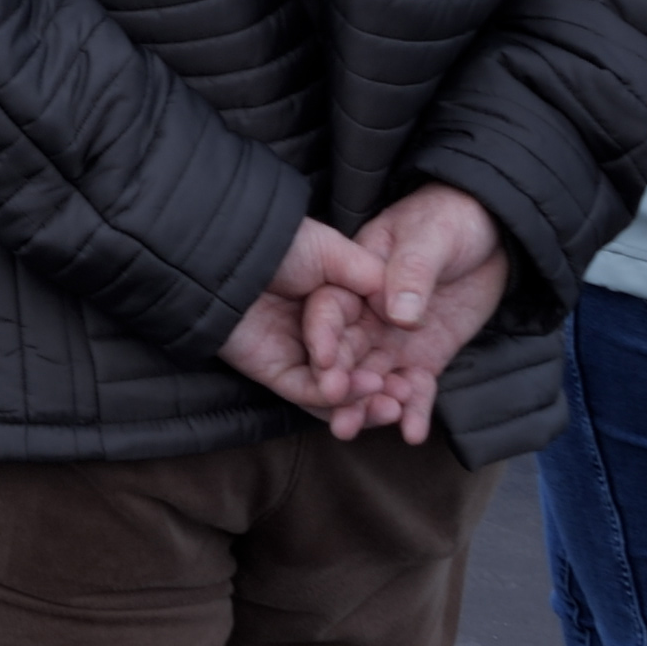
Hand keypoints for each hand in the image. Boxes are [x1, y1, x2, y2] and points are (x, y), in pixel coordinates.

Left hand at [217, 215, 389, 415]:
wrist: (228, 251)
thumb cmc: (279, 243)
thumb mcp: (333, 253)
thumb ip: (371, 278)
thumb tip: (407, 310)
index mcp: (336, 308)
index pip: (371, 342)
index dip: (395, 356)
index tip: (419, 367)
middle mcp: (318, 336)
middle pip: (358, 372)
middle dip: (385, 389)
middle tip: (406, 396)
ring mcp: (296, 355)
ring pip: (335, 391)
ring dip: (364, 400)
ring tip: (389, 402)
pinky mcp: (273, 371)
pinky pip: (306, 393)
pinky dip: (331, 398)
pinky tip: (355, 390)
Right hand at [326, 183, 511, 444]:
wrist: (491, 233)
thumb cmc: (451, 219)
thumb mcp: (431, 237)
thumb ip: (413, 273)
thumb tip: (399, 315)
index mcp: (354, 278)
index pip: (330, 310)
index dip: (324, 338)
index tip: (325, 367)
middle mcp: (365, 315)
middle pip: (345, 353)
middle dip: (339, 386)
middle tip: (337, 417)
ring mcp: (393, 339)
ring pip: (373, 378)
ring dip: (367, 407)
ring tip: (358, 432)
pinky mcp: (423, 358)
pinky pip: (414, 389)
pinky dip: (413, 411)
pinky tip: (412, 434)